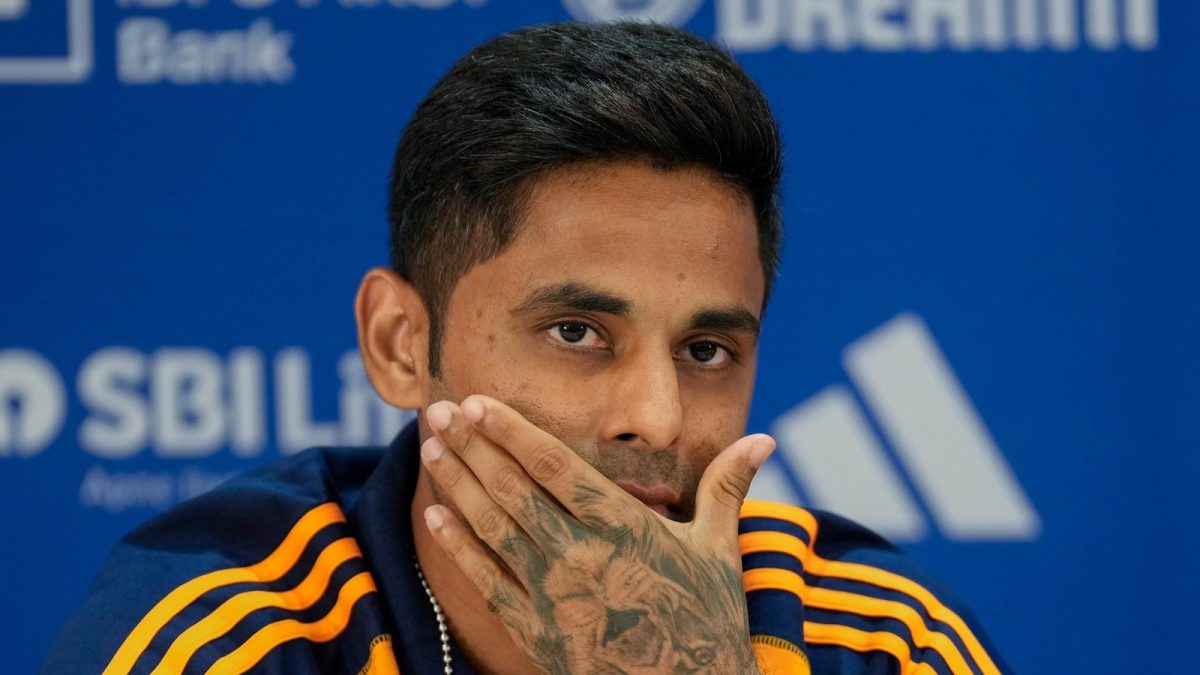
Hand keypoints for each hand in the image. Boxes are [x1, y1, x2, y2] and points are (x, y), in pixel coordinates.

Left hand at [420, 395, 774, 673]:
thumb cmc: (706, 623)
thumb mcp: (719, 552)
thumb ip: (728, 488)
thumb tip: (764, 438)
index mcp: (625, 529)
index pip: (555, 467)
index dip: (512, 432)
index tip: (481, 402)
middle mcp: (581, 557)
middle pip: (513, 489)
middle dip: (472, 445)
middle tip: (439, 410)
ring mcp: (553, 596)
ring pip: (492, 527)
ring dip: (456, 483)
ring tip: (431, 447)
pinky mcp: (536, 631)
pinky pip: (486, 581)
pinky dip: (457, 546)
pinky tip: (435, 515)